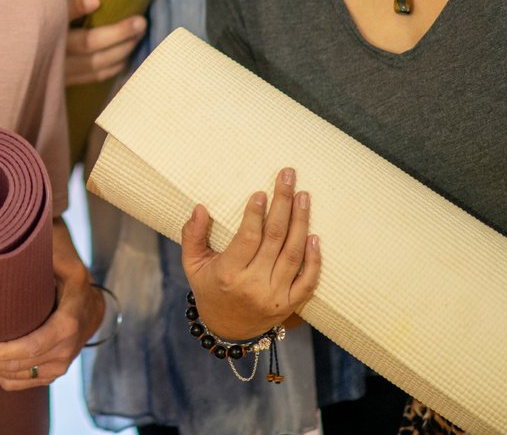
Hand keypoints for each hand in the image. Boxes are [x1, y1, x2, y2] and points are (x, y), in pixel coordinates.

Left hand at [0, 222, 103, 389]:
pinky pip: (22, 384)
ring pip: (17, 378)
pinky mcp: (51, 374)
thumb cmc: (71, 282)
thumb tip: (17, 245)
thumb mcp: (67, 264)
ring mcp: (58, 367)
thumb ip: (51, 256)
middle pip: (18, 365)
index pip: (29, 347)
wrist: (90, 308)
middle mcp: (64, 352)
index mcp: (66, 326)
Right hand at [26, 0, 146, 84]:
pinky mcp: (59, 81)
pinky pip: (90, 77)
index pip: (56, 13)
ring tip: (139, 34)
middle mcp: (46, 48)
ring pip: (94, 64)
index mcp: (36, 22)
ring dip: (120, 50)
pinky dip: (110, 69)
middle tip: (140, 21)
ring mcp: (54, 69)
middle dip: (117, 33)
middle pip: (86, 43)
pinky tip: (124, 58)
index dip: (76, 7)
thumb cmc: (8, 12)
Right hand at [180, 167, 319, 341]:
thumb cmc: (209, 289)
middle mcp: (254, 286)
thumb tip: (200, 207)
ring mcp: (275, 296)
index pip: (247, 239)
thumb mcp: (192, 264)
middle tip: (289, 178)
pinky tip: (314, 236)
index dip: (255, 215)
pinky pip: (308, 280)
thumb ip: (192, 235)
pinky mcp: (290, 304)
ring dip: (300, 222)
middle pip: (274, 239)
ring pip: (293, 254)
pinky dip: (314, 259)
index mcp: (229, 274)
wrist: (228, 329)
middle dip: (283, 204)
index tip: (261, 193)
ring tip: (304, 197)